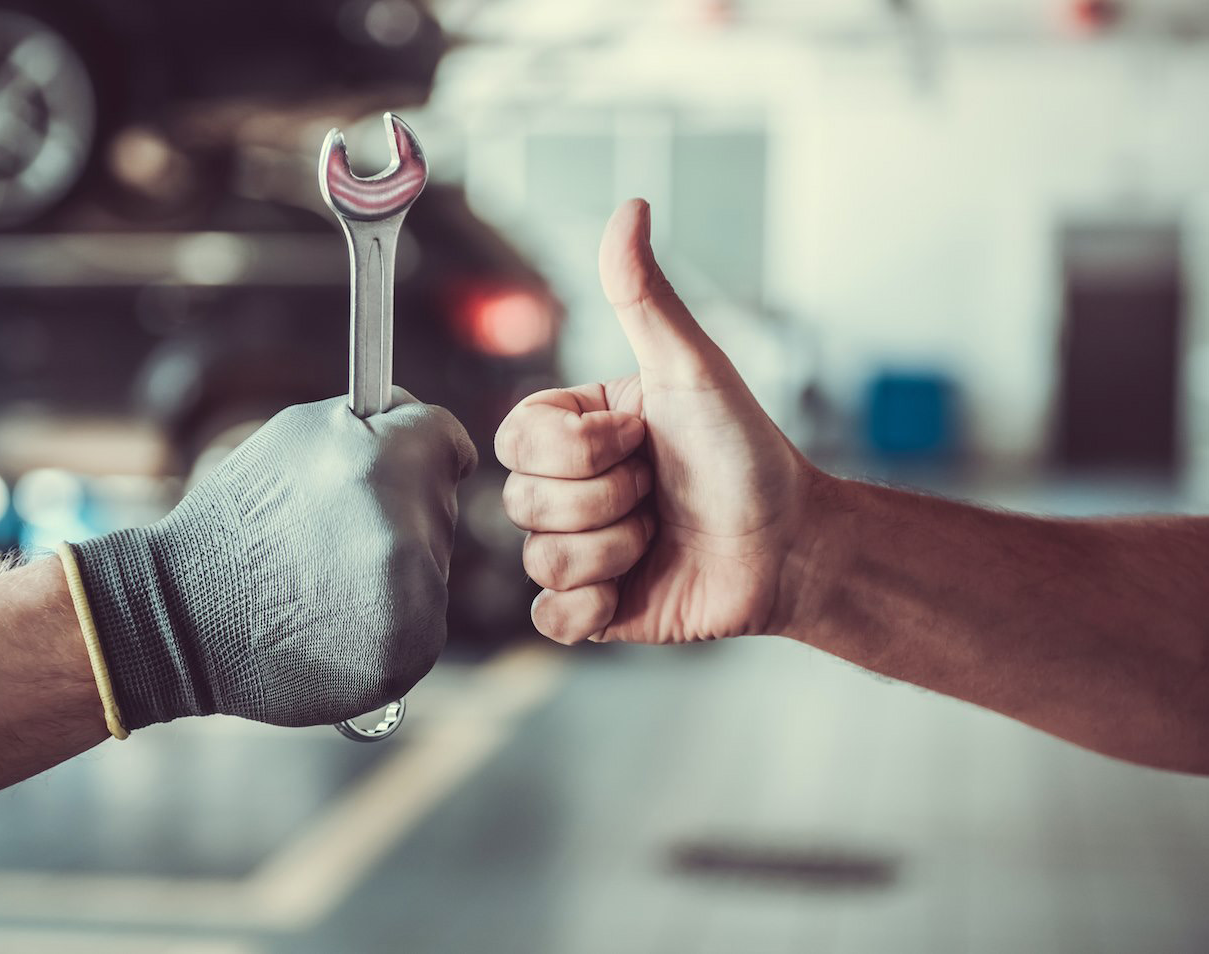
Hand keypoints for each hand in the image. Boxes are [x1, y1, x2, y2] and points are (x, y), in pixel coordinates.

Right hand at [69, 389, 476, 728]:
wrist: (183, 617)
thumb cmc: (238, 519)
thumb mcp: (296, 436)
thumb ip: (374, 422)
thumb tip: (430, 426)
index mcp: (384, 461)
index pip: (449, 440)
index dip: (423, 450)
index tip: (403, 466)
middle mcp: (407, 529)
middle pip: (441, 505)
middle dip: (400, 511)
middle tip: (331, 534)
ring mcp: (414, 599)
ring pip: (433, 565)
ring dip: (396, 568)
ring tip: (326, 578)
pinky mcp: (409, 652)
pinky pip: (424, 620)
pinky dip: (391, 620)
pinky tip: (335, 619)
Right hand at [496, 199, 816, 644]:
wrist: (791, 544)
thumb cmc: (746, 451)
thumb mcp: (692, 368)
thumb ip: (644, 296)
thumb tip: (629, 207)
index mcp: (575, 430)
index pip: (516, 438)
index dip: (579, 449)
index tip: (640, 438)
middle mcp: (568, 488)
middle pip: (522, 501)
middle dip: (606, 500)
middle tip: (658, 490)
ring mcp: (577, 550)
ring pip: (540, 559)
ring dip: (615, 549)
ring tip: (659, 534)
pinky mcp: (592, 609)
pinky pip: (549, 617)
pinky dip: (594, 606)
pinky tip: (634, 585)